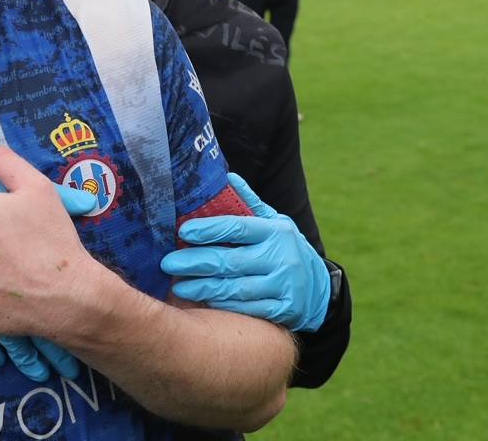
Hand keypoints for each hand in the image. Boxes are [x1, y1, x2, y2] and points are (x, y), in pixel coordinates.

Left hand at [160, 173, 330, 332]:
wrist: (319, 288)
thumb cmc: (287, 249)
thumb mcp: (275, 223)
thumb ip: (250, 203)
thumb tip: (227, 177)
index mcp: (275, 231)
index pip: (237, 227)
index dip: (208, 229)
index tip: (183, 231)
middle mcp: (280, 257)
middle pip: (230, 261)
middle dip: (195, 262)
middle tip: (167, 263)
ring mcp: (282, 285)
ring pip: (235, 288)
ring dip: (203, 288)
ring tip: (178, 287)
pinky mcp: (283, 310)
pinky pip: (246, 309)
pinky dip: (223, 305)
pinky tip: (204, 301)